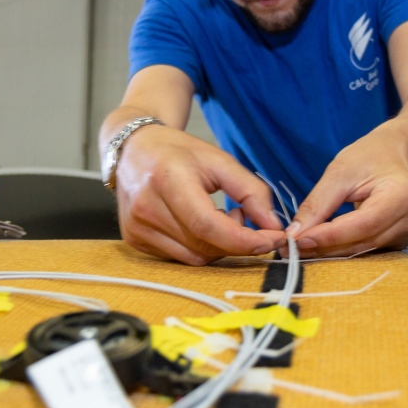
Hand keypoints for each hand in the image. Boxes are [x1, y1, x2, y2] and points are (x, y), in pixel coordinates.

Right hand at [114, 125, 285, 265]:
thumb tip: (275, 227)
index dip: (244, 240)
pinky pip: (180, 257)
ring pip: (194, 258)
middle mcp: (146, 208)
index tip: (272, 239)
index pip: (208, 225)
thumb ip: (252, 192)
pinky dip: (200, 247)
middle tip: (244, 216)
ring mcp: (137, 228)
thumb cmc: (178, 152)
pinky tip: (201, 224)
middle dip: (236, 241)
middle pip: (204, 246)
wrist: (133, 149)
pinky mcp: (134, 240)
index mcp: (167, 180)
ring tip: (221, 216)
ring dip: (219, 246)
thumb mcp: (220, 160)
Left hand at [283, 125, 407, 258]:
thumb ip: (318, 204)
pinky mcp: (401, 240)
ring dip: (332, 252)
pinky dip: (344, 249)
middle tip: (293, 248)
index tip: (299, 240)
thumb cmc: (370, 156)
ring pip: (364, 251)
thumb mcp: (339, 171)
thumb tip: (295, 234)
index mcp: (402, 196)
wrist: (394, 155)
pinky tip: (323, 246)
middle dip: (326, 247)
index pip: (362, 224)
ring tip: (303, 247)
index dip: (329, 236)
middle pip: (363, 242)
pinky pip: (368, 250)